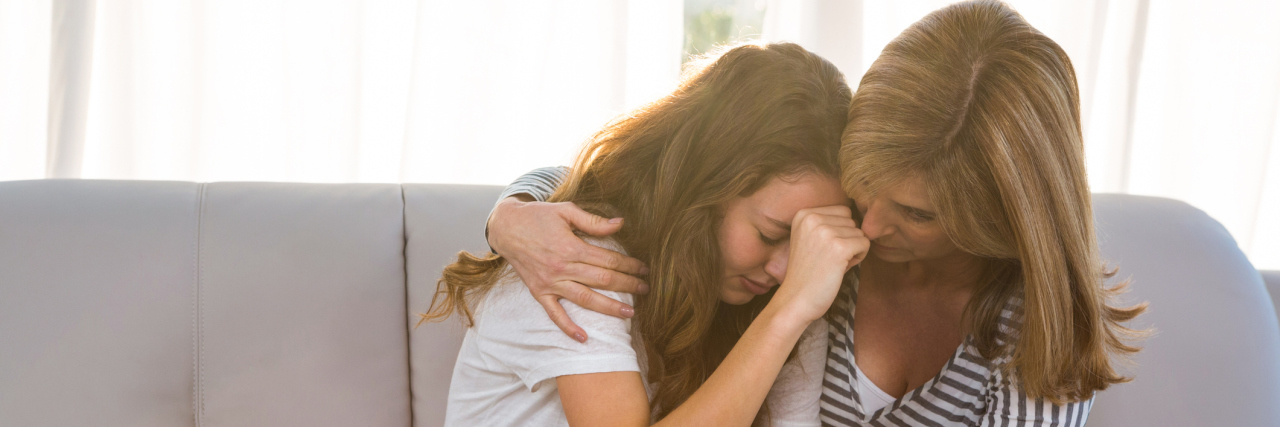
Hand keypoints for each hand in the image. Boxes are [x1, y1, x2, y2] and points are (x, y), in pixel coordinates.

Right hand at [487, 196, 649, 341]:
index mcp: (571, 246)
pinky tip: (584, 338)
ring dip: (609, 308)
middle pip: (602, 280)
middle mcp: (562, 268)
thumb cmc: (538, 216)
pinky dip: (568, 327)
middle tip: (645, 289)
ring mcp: (550, 283)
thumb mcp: (565, 211)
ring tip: (629, 314)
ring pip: (585, 299)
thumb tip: (621, 224)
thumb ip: (593, 221)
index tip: (644, 268)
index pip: (608, 259)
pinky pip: (555, 314)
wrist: (506, 227)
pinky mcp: (539, 293)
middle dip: (627, 285)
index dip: (629, 264)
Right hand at [770, 205, 868, 323]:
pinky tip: (842, 268)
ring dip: (853, 250)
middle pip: (852, 221)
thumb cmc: (807, 273)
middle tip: (829, 259)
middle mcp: (813, 218)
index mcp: (804, 214)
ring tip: (833, 264)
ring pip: (860, 233)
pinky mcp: (839, 247)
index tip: (824, 249)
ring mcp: (826, 232)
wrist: (796, 300)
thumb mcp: (809, 238)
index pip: (842, 211)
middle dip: (847, 240)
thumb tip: (860, 219)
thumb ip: (828, 223)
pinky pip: (865, 244)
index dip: (840, 231)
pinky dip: (859, 257)